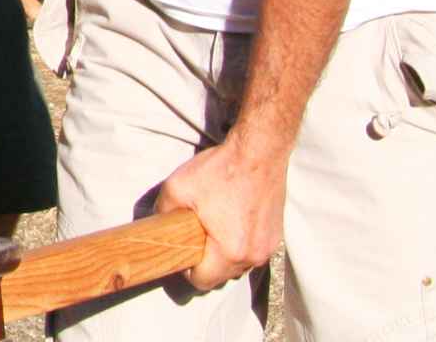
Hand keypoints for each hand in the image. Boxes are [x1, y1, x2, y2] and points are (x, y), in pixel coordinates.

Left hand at [154, 138, 286, 290]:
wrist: (259, 153)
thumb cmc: (219, 171)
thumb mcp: (177, 188)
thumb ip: (163, 212)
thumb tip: (159, 225)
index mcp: (230, 251)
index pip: (203, 282)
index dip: (186, 270)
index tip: (181, 251)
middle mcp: (253, 256)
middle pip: (222, 276)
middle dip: (206, 262)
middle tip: (194, 237)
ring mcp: (268, 247)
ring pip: (238, 265)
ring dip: (224, 254)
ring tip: (212, 227)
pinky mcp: (276, 236)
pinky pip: (252, 251)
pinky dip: (239, 244)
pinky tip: (230, 221)